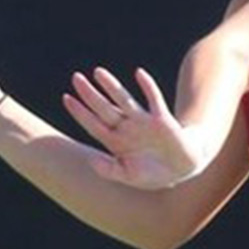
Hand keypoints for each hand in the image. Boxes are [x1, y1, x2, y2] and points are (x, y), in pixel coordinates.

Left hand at [63, 67, 207, 189]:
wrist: (182, 169)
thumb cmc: (153, 174)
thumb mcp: (129, 176)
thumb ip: (110, 170)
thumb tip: (91, 161)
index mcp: (115, 142)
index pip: (93, 123)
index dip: (80, 112)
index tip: (67, 98)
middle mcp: (126, 128)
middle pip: (104, 108)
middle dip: (89, 94)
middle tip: (75, 77)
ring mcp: (143, 122)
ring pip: (124, 100)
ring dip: (111, 86)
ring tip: (98, 72)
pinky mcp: (162, 119)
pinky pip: (154, 99)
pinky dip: (147, 87)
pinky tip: (138, 74)